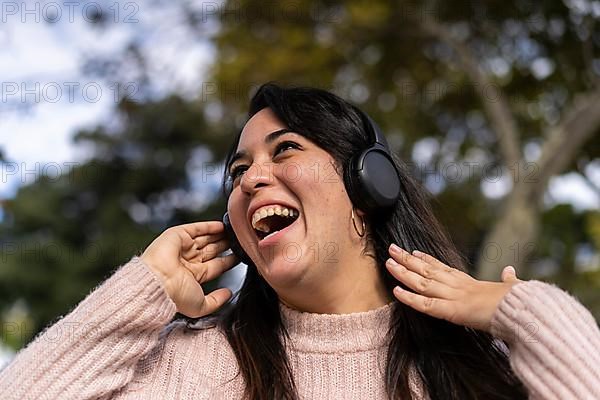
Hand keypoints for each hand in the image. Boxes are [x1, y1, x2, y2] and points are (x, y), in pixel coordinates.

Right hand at [141, 221, 237, 317]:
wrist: (158, 282)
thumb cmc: (175, 296)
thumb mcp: (200, 306)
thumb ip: (216, 301)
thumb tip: (228, 294)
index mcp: (192, 276)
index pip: (215, 266)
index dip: (228, 261)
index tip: (240, 256)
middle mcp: (187, 261)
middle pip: (212, 250)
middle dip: (225, 246)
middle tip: (239, 241)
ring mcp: (182, 247)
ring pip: (206, 238)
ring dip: (219, 235)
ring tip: (234, 231)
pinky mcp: (177, 235)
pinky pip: (197, 228)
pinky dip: (210, 226)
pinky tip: (222, 225)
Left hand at [385, 244, 522, 332]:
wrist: (525, 310)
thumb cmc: (521, 302)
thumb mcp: (513, 288)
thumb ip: (509, 279)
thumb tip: (510, 270)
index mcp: (472, 283)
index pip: (444, 268)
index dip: (427, 260)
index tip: (414, 252)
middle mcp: (459, 286)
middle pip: (428, 270)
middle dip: (408, 260)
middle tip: (392, 248)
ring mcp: (454, 297)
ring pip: (422, 282)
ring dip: (403, 272)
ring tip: (388, 262)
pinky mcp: (453, 311)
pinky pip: (426, 305)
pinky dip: (410, 298)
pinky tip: (396, 291)